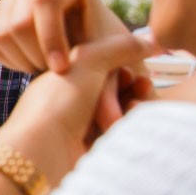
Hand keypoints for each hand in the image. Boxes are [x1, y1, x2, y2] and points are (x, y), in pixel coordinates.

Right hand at [0, 0, 135, 74]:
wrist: (85, 46)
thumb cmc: (106, 50)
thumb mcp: (115, 56)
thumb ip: (120, 77)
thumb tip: (132, 91)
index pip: (46, 1)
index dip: (50, 38)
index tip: (61, 71)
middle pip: (19, 20)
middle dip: (37, 55)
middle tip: (56, 74)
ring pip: (3, 33)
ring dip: (24, 61)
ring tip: (48, 69)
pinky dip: (11, 62)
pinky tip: (33, 65)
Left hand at [0, 31, 160, 180]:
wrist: (43, 154)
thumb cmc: (58, 103)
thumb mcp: (87, 62)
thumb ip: (120, 46)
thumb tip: (153, 40)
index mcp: (62, 78)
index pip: (100, 68)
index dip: (120, 67)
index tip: (130, 68)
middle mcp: (69, 101)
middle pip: (112, 90)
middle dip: (132, 87)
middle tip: (142, 85)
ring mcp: (78, 127)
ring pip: (118, 112)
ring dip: (133, 106)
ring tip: (136, 105)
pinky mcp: (90, 150)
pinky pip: (117, 134)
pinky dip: (126, 127)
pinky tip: (130, 123)